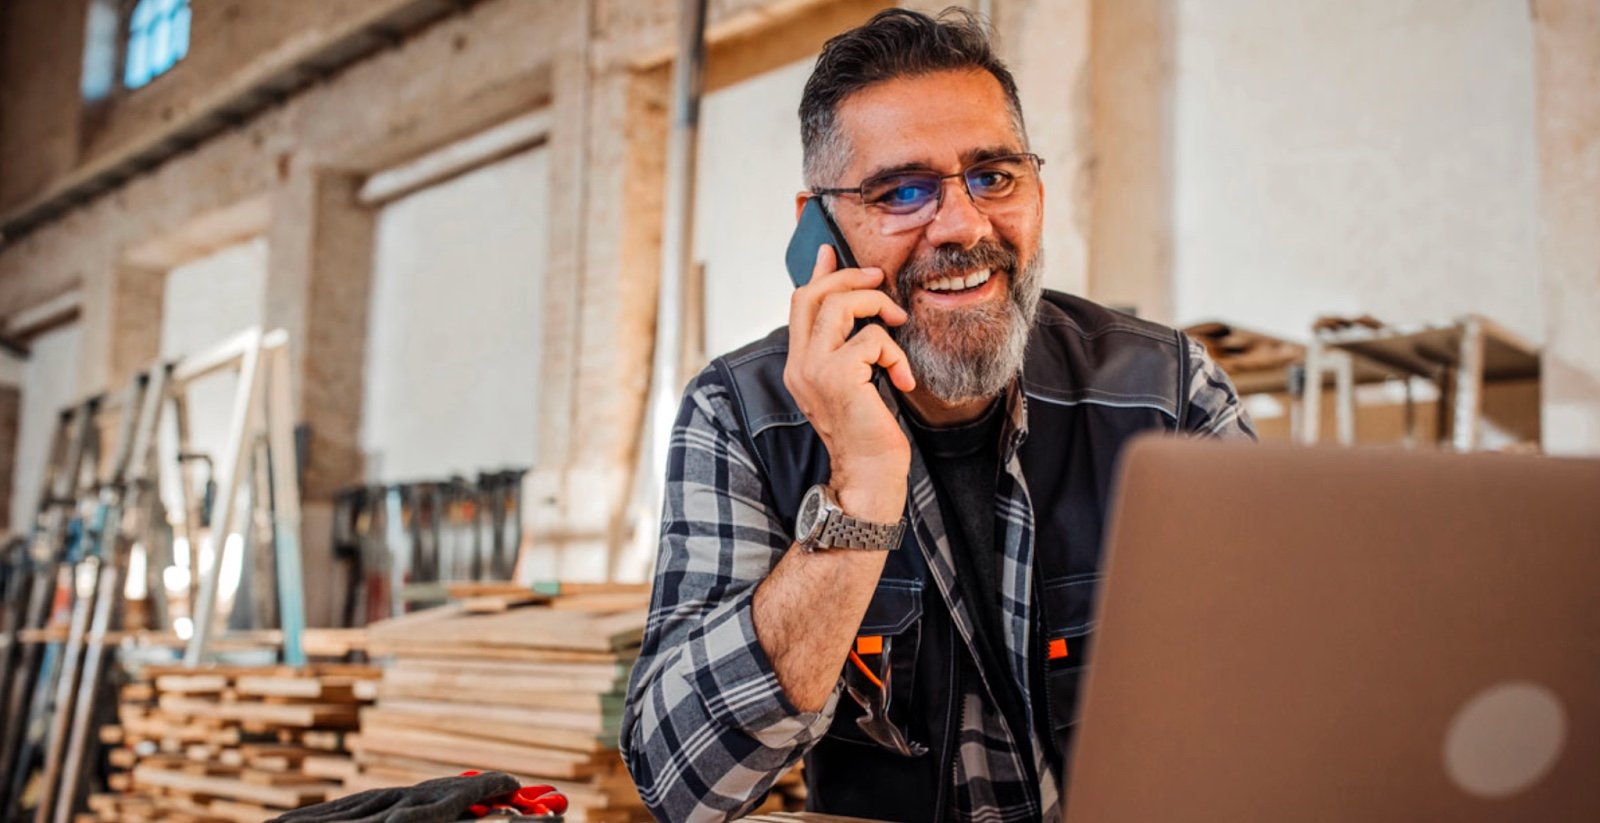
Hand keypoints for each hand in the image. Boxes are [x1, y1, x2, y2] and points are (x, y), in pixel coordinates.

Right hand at [783, 245, 914, 520]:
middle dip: (850, 278)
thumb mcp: (854, 383)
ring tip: (898, 324)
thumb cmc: (868, 434)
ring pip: (839, 305)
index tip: (830, 251)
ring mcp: (814, 370)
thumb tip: (861, 314)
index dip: (817, 273)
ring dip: (877, 306)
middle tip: (880, 279)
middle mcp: (799, 364)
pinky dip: (895, 352)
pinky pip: (871, 338)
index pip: (799, 304)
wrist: (868, 476)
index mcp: (800, 364)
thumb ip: (849, 349)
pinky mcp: (838, 377)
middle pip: (812, 295)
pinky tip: (903, 379)